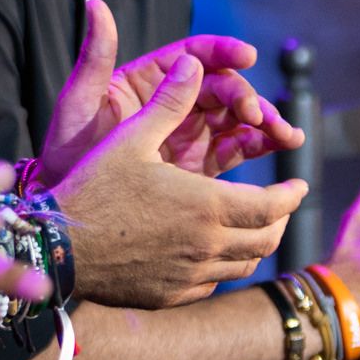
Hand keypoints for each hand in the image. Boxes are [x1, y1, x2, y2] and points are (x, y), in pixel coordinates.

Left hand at [40, 1, 303, 182]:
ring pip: (236, 117)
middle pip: (222, 86)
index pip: (194, 54)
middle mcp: (174, 101)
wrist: (70, 213)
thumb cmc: (66, 151)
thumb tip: (96, 3)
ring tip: (285, 134)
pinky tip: (280, 146)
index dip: (223, 51)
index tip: (246, 56)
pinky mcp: (200, 164)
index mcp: (149, 79)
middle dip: (245, 96)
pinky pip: (236, 149)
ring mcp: (190, 132)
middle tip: (254, 114)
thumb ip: (95, 56)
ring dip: (264, 120)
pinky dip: (260, 145)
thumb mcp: (78, 102)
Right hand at [49, 53, 305, 308]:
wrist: (60, 248)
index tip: (298, 184)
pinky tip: (211, 252)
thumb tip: (193, 64)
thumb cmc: (94, 188)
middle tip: (280, 204)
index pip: (272, 204)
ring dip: (257, 244)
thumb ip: (169, 103)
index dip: (291, 194)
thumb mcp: (131, 138)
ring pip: (244, 265)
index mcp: (207, 205)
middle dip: (280, 219)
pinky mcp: (171, 296)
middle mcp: (207, 245)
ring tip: (253, 227)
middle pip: (266, 239)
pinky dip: (224, 266)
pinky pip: (213, 283)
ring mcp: (190, 275)